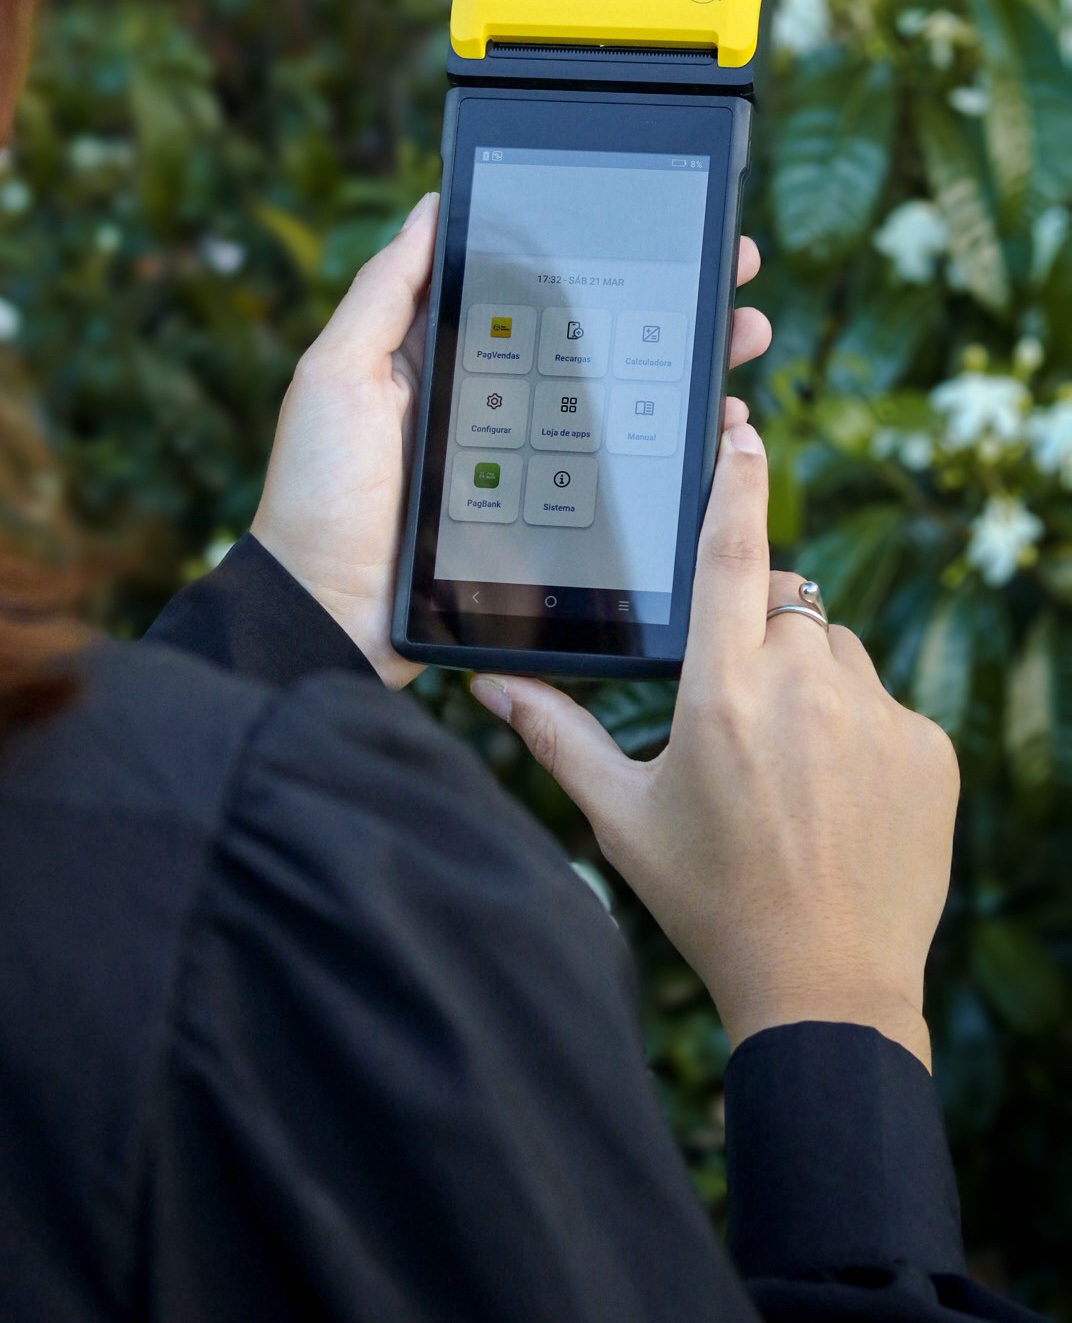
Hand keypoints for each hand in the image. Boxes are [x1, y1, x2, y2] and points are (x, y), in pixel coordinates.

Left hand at [253, 196, 770, 684]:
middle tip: (733, 275)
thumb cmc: (319, 492)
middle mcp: (496, 405)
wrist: (327, 616)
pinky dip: (674, 453)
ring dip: (688, 370)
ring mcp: (528, 465)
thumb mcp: (337, 373)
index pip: (538, 294)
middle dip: (669, 309)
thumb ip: (387, 292)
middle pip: (598, 343)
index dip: (600, 260)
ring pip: (623, 405)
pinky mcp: (548, 522)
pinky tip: (715, 430)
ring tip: (741, 338)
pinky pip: (621, 479)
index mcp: (447, 359)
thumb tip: (436, 206)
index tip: (664, 231)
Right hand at [469, 423, 959, 1070]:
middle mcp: (803, 687)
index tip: (743, 428)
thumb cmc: (710, 898)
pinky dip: (859, 730)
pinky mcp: (928, 746)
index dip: (737, 480)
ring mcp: (877, 715)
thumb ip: (554, 734)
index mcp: (720, 692)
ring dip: (809, 683)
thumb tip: (485, 685)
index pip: (732, 552)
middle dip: (758, 636)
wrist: (825, 986)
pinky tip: (836, 797)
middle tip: (737, 720)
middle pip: (783, 605)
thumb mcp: (620, 816)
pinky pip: (885, 703)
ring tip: (788, 770)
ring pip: (834, 652)